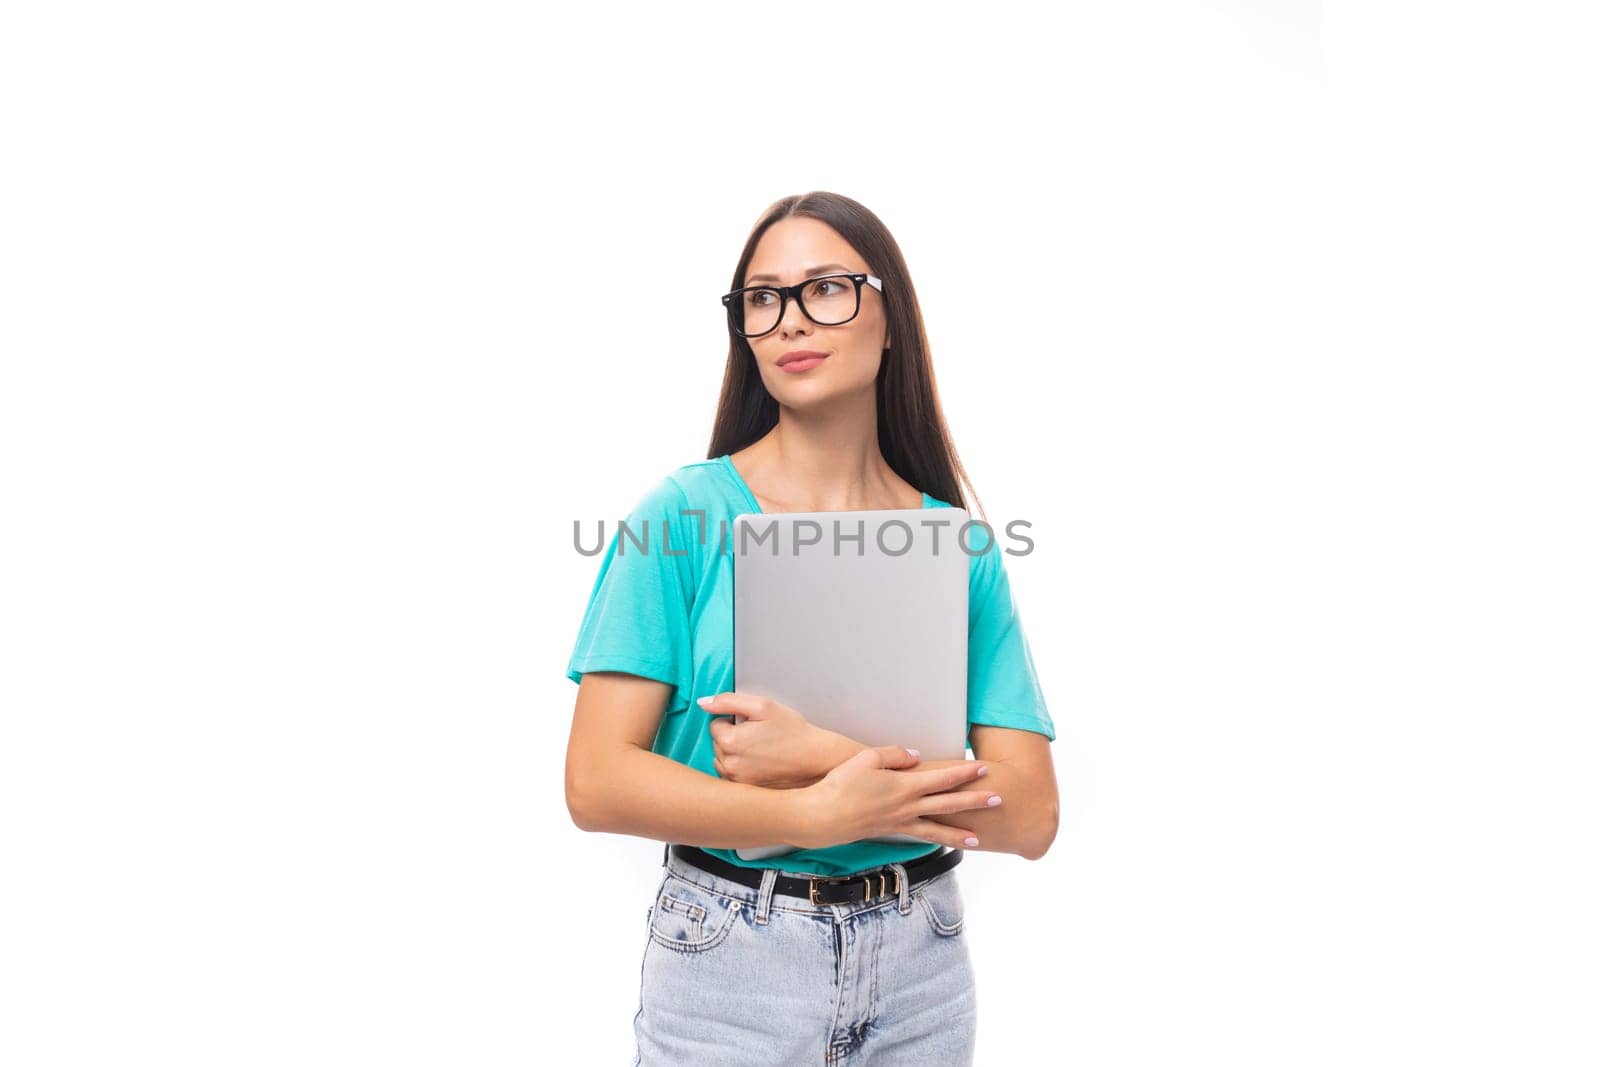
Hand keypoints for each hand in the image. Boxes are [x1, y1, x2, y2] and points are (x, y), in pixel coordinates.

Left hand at [699, 692, 844, 789]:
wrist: (816, 761)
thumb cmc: (793, 732)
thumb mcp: (763, 706)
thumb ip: (729, 701)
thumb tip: (702, 703)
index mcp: (729, 741)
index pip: (715, 725)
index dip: (735, 721)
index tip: (753, 725)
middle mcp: (728, 765)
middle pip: (717, 744)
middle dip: (733, 738)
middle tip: (759, 737)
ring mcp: (736, 782)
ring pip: (722, 762)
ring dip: (734, 755)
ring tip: (760, 752)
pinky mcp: (745, 793)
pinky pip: (731, 778)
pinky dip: (741, 771)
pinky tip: (760, 766)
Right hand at [789, 745, 997, 850]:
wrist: (821, 817)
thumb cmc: (840, 785)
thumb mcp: (866, 758)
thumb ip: (895, 755)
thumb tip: (917, 757)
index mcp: (904, 787)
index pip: (943, 779)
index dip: (964, 773)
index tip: (983, 769)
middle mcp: (907, 808)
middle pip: (948, 805)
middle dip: (974, 801)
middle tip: (997, 799)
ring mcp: (899, 823)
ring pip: (936, 829)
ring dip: (959, 832)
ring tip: (979, 839)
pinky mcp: (889, 831)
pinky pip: (919, 835)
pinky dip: (935, 838)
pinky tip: (941, 839)